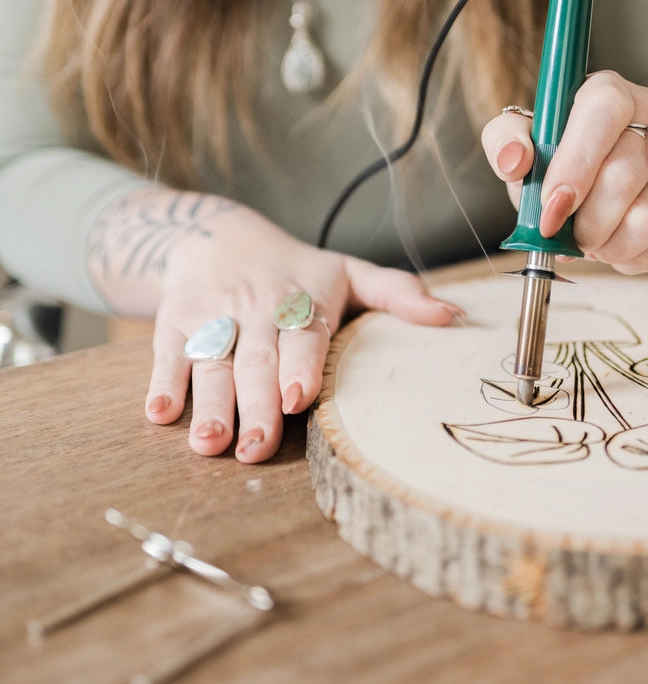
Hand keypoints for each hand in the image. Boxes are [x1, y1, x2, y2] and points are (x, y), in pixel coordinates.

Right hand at [89, 191, 460, 463]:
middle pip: (256, 361)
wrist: (216, 234)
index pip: (302, 335)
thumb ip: (395, 293)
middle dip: (255, 404)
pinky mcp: (174, 326)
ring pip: (212, 364)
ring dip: (209, 403)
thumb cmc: (296, 270)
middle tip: (255, 448)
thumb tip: (451, 315)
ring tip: (209, 441)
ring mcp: (213, 319)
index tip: (299, 395)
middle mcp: (257, 311)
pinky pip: (166, 356)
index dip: (299, 364)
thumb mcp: (347, 273)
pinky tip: (160, 414)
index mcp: (303, 301)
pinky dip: (163, 384)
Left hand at [482, 71, 647, 273]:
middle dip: (588, 222)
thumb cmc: (566, 154)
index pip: (604, 113)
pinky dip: (635, 257)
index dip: (576, 166)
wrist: (619, 165)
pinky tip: (618, 245)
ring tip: (593, 243)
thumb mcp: (528, 140)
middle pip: (626, 174)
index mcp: (610, 90)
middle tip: (569, 238)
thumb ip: (507, 142)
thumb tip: (513, 161)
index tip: (553, 209)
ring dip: (611, 245)